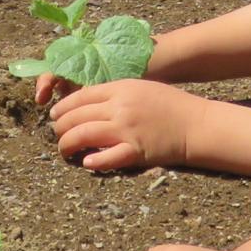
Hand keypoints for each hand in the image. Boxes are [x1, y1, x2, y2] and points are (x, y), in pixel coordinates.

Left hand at [51, 79, 202, 172]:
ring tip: (65, 151)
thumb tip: (89, 104)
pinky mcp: (135, 151)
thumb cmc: (171, 104)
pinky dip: (93, 161)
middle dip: (60, 128)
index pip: (80, 97)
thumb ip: (115, 93)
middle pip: (77, 117)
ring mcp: (126, 130)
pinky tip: (87, 163)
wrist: (196, 124)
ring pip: (83, 136)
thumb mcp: (141, 88)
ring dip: (68, 145)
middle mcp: (119, 108)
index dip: (62, 107)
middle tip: (57, 135)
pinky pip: (107, 157)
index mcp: (120, 88)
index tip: (55, 115)